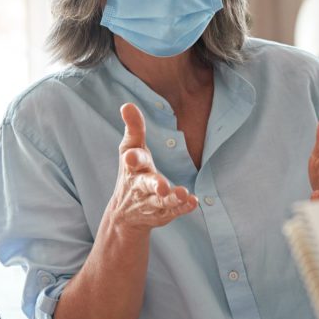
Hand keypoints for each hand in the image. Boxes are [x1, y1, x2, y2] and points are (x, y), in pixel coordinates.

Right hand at [106, 103, 197, 233]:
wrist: (125, 214)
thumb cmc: (132, 172)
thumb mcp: (130, 149)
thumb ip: (133, 128)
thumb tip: (127, 104)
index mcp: (133, 167)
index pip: (132, 159)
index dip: (132, 158)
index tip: (131, 157)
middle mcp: (140, 186)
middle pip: (146, 184)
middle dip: (154, 185)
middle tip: (162, 186)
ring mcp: (152, 201)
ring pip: (161, 201)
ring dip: (172, 198)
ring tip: (183, 193)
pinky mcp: (163, 213)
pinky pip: (174, 211)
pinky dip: (183, 207)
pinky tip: (193, 202)